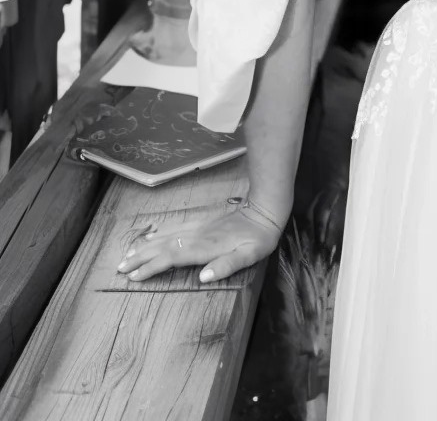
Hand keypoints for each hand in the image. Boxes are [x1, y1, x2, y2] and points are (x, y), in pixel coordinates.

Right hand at [116, 201, 281, 285]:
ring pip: (166, 236)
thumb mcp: (249, 256)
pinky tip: (151, 234)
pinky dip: (159, 232)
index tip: (134, 277)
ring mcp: (198, 227)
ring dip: (146, 245)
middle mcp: (197, 236)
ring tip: (127, 254)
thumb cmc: (258, 239)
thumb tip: (203, 276)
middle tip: (119, 268)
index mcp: (206, 247)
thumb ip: (226, 266)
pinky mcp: (201, 222)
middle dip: (140, 257)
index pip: (172, 257)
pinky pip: (175, 227)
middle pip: (163, 246)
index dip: (152, 267)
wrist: (264, 211)